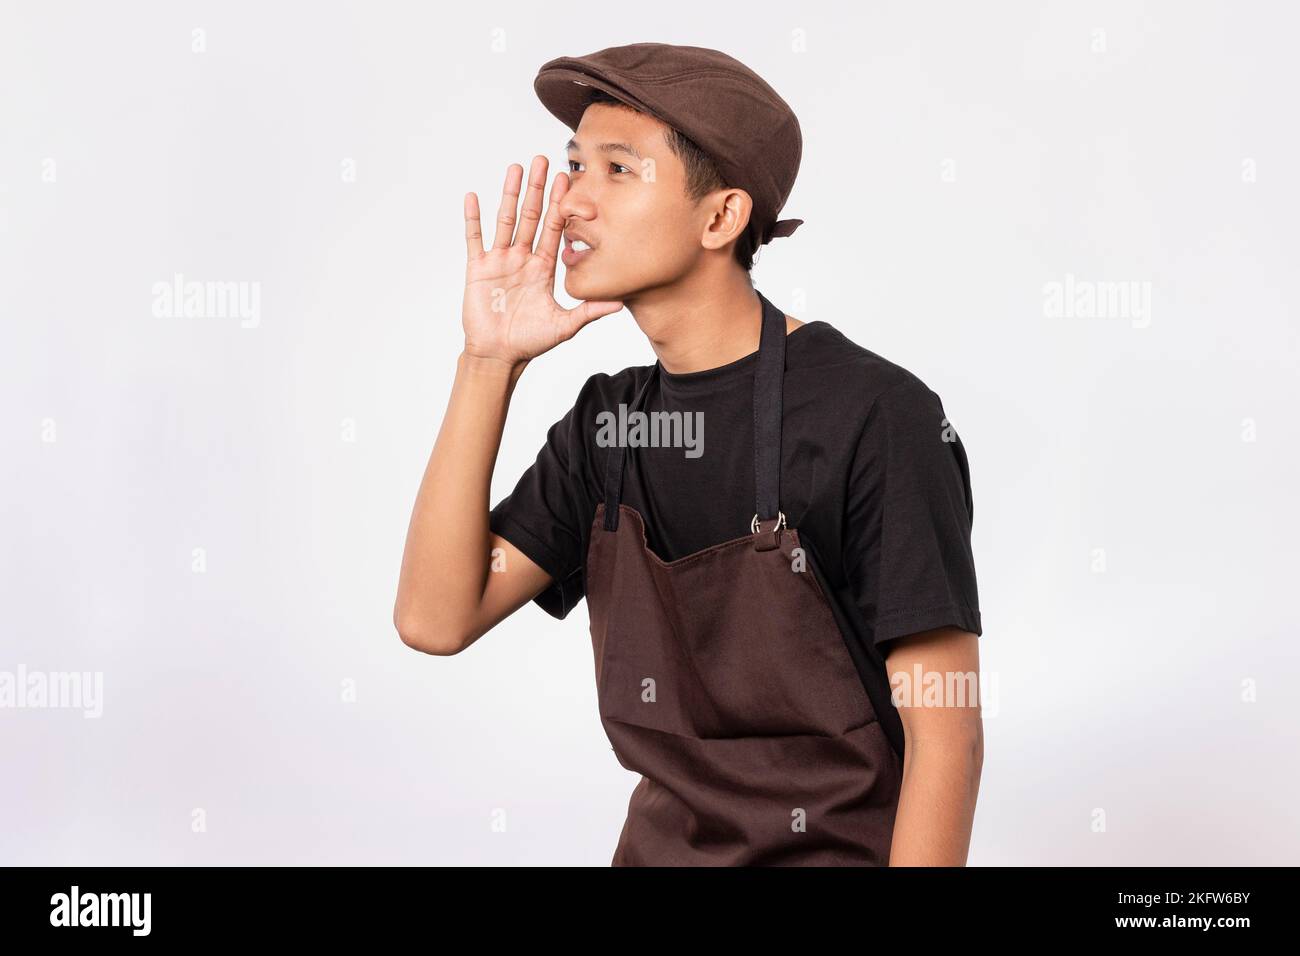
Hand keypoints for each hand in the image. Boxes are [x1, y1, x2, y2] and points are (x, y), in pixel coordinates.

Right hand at [462, 156, 622, 366]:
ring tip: (515, 168)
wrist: (499, 356)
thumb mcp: (565, 325)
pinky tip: (473, 197)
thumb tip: (621, 303)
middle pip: (532, 216)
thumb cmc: (530, 342)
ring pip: (506, 220)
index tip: (568, 180)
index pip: (555, 228)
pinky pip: (475, 239)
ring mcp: (500, 261)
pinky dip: (473, 219)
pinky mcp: (479, 269)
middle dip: (539, 189)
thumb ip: (590, 310)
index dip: (562, 205)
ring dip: (510, 194)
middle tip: (544, 160)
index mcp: (544, 267)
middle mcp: (523, 258)